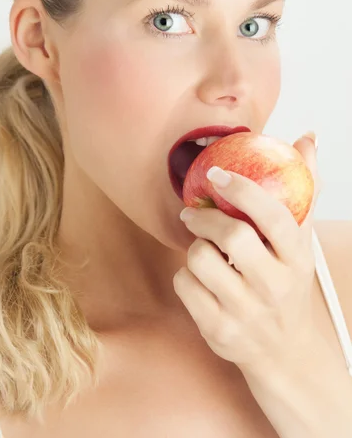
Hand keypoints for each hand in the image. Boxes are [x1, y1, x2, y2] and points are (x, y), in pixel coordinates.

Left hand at [173, 132, 321, 376]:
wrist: (283, 352)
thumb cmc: (287, 285)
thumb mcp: (300, 243)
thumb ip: (302, 192)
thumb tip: (307, 139)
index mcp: (297, 259)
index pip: (275, 217)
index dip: (244, 191)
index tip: (219, 174)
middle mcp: (275, 286)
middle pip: (232, 237)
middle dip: (205, 219)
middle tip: (192, 213)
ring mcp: (247, 312)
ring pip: (201, 260)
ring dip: (194, 249)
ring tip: (203, 251)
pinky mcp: (219, 330)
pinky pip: (184, 287)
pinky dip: (184, 276)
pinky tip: (197, 279)